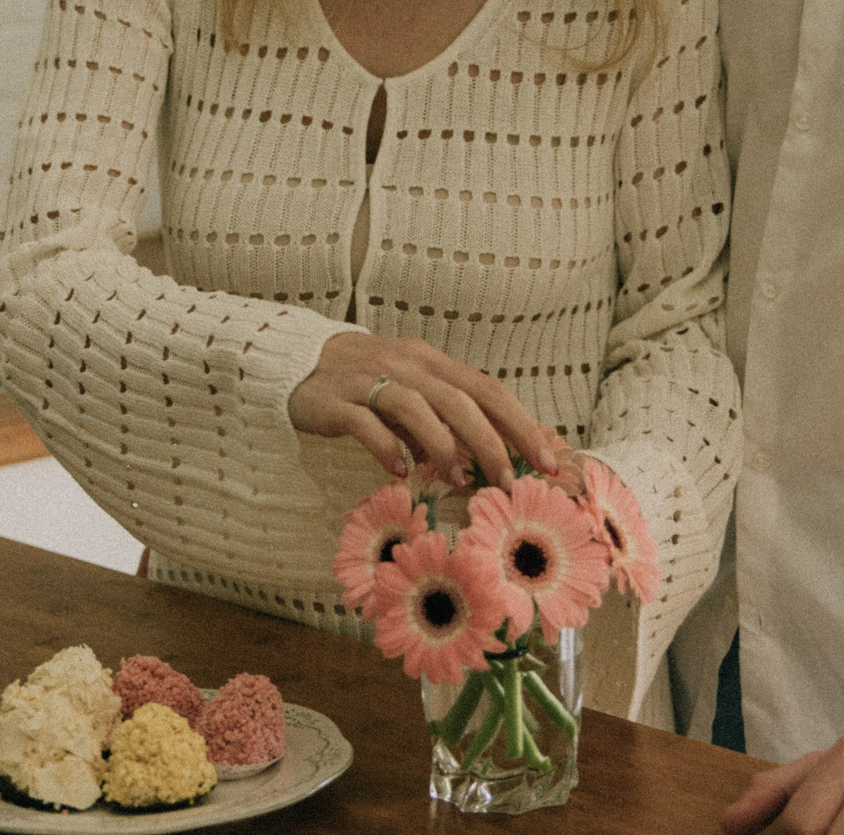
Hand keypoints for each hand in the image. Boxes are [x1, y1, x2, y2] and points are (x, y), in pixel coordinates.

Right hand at [289, 332, 563, 486]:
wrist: (297, 361)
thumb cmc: (365, 383)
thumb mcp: (410, 394)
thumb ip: (442, 420)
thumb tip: (481, 460)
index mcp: (431, 362)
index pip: (487, 389)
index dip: (521, 424)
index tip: (547, 461)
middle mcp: (407, 365)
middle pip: (460, 399)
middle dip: (491, 442)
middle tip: (509, 481)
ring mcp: (369, 379)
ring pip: (417, 407)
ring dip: (443, 446)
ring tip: (459, 481)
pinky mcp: (335, 399)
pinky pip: (365, 422)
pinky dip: (386, 446)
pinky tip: (399, 470)